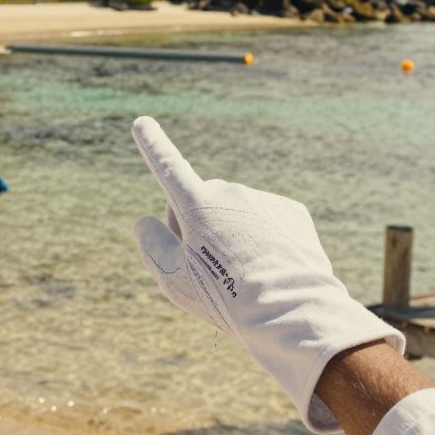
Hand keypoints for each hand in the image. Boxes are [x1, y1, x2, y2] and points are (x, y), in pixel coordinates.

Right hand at [130, 117, 403, 433]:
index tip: (142, 122)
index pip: (167, 166)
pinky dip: (262, 241)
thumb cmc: (224, 297)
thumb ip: (152, 245)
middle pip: (199, 205)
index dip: (152, 144)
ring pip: (234, 216)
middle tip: (207, 271)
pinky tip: (268, 270)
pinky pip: (265, 222)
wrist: (292, 312)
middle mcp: (229, 191)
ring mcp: (263, 199)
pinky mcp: (291, 213)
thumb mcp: (173, 278)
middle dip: (196, 227)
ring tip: (244, 277)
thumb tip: (146, 221)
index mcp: (196, 203)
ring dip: (232, 237)